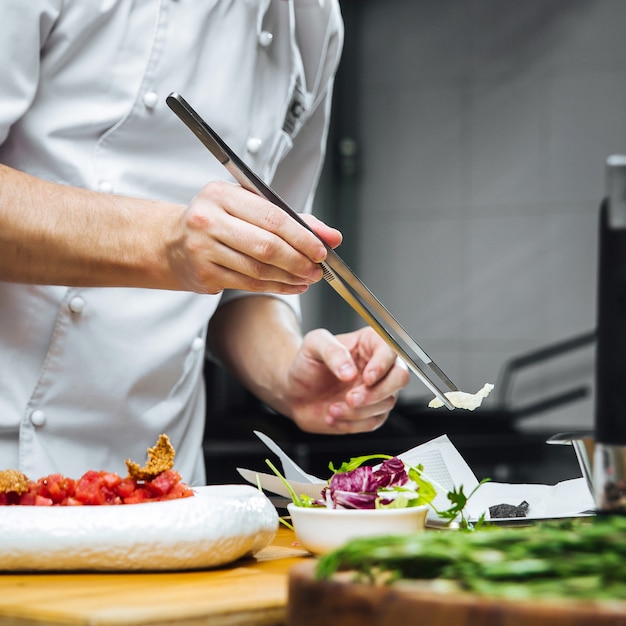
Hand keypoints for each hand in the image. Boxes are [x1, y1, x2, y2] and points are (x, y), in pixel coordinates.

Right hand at [167, 181, 341, 293]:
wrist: (169, 243)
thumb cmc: (216, 221)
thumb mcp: (248, 207)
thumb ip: (292, 219)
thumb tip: (331, 236)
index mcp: (220, 194)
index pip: (272, 216)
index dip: (302, 236)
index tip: (322, 248)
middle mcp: (208, 219)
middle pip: (266, 245)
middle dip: (299, 260)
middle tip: (318, 268)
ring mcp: (202, 249)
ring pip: (258, 268)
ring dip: (290, 277)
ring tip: (308, 278)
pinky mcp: (204, 274)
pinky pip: (249, 284)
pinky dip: (276, 287)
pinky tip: (291, 285)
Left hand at [283, 326, 410, 433]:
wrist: (296, 391)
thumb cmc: (307, 364)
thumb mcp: (313, 346)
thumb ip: (332, 352)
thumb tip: (350, 371)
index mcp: (369, 343)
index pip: (390, 350)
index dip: (382, 365)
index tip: (366, 378)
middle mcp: (379, 366)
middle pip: (399, 378)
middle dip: (376, 392)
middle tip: (350, 398)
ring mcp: (377, 391)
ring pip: (386, 403)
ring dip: (358, 411)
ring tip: (332, 408)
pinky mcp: (371, 413)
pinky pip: (373, 422)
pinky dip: (352, 424)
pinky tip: (333, 417)